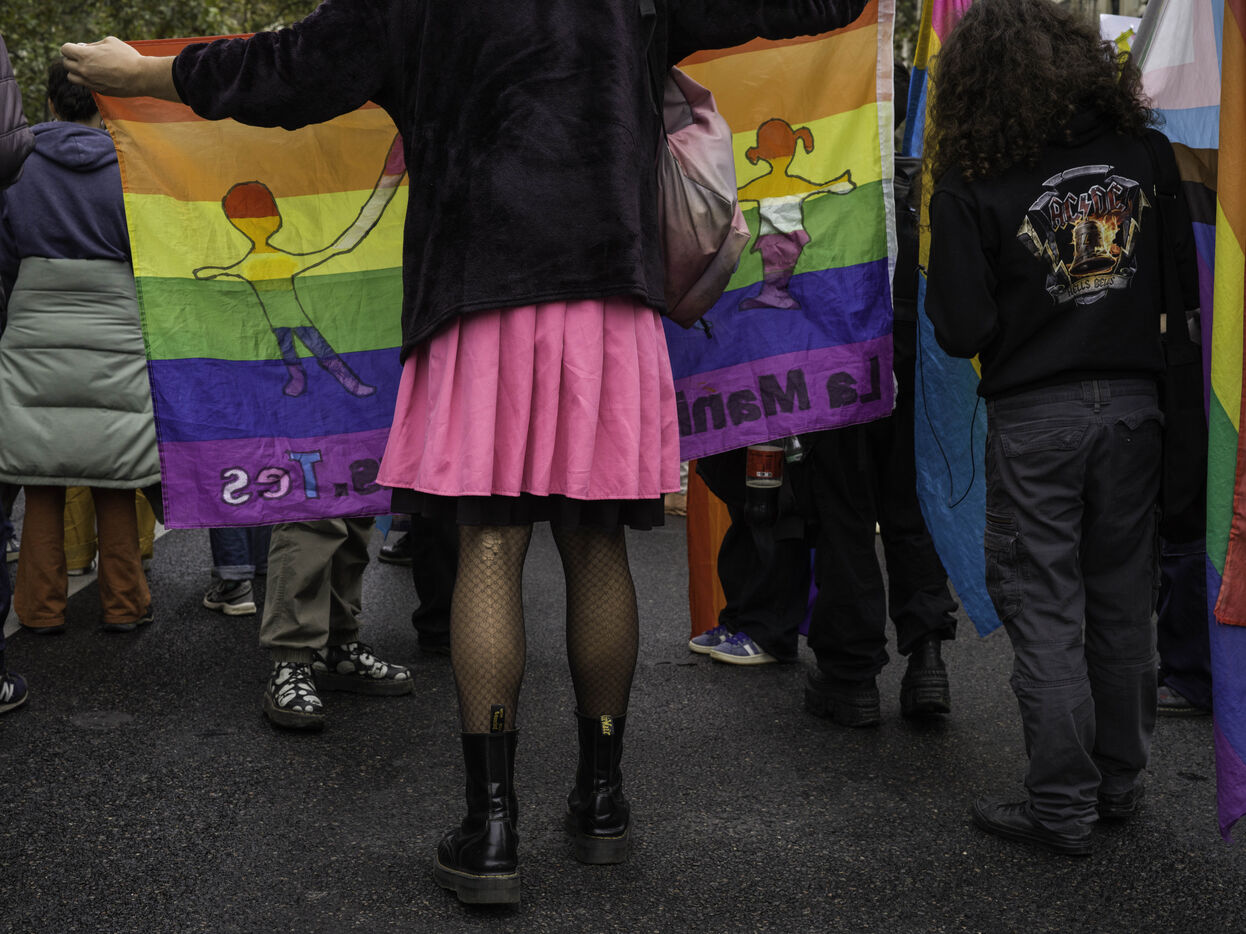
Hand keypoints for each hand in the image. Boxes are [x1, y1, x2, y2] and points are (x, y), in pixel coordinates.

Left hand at [60, 37, 179, 101]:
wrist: (141, 76)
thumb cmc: (127, 56)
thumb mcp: (110, 42)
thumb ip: (94, 44)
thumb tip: (85, 48)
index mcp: (85, 55)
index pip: (64, 50)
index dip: (70, 48)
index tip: (78, 48)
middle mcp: (84, 70)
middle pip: (66, 64)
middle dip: (72, 59)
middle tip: (83, 58)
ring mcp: (91, 82)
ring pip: (72, 77)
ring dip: (76, 72)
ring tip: (87, 68)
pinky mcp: (99, 91)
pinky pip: (86, 85)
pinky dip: (88, 80)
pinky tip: (100, 76)